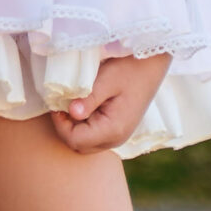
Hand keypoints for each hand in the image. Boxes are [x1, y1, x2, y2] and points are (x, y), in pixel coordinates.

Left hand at [49, 51, 170, 153]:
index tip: (57, 103)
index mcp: (113, 129)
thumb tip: (71, 112)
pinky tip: (85, 106)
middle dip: (65, 127)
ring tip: (74, 103)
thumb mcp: (106, 80)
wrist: (152, 65)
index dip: (60, 124)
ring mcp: (118, 136)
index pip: (75, 140)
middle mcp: (116, 139)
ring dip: (74, 127)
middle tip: (62, 104)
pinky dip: (84, 125)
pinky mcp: (118, 130)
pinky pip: (94, 137)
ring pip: (85, 143)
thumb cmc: (130, 68)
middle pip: (78, 145)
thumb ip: (88, 98)